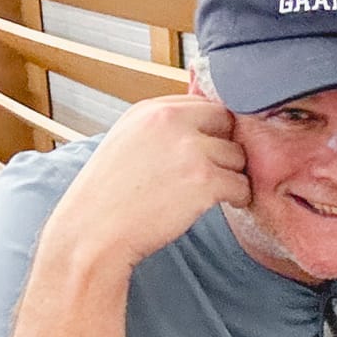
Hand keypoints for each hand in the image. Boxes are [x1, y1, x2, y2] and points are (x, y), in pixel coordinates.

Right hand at [45, 94, 249, 270]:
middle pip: (229, 124)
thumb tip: (204, 124)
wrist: (93, 233)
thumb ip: (163, 128)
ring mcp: (190, 149)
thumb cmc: (108, 196)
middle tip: (213, 172)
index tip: (207, 150)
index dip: (213, 130)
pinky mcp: (205, 180)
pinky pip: (242, 185)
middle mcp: (171, 121)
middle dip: (226, 148)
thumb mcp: (128, 141)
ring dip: (231, 175)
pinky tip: (215, 205)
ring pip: (239, 156)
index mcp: (151, 109)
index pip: (207, 104)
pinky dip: (237, 198)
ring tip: (207, 192)